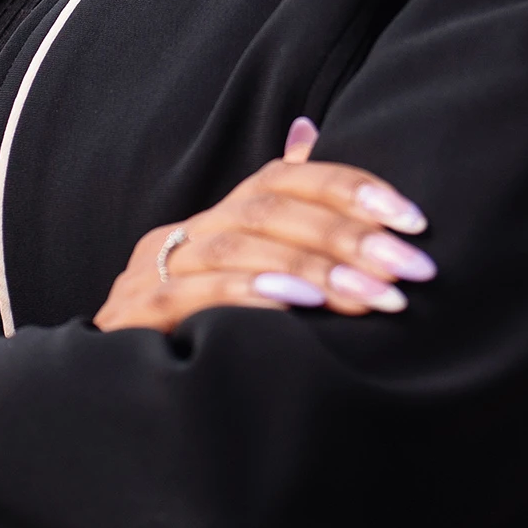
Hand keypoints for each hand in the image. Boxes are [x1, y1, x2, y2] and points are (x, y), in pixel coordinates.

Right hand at [93, 118, 435, 332]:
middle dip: (348, 236)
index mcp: (212, 220)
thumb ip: (285, 216)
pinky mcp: (135, 312)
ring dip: (314, 270)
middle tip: (411, 268)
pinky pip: (196, 293)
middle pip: (267, 210)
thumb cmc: (197, 338)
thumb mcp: (248, 277)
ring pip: (238, 247)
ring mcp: (151, 270)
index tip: (413, 220)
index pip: (283, 179)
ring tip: (375, 296)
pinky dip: (252, 294)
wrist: (115, 400)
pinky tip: (303, 307)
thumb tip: (307, 128)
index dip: (349, 189)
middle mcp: (181, 234)